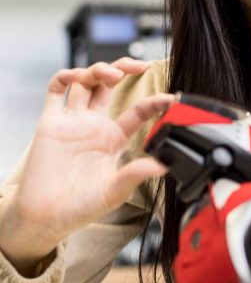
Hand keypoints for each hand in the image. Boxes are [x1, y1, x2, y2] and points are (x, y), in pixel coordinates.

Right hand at [0, 58, 173, 272]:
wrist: (46, 217)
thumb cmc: (82, 206)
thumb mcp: (116, 190)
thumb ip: (136, 173)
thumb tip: (164, 165)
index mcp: (114, 138)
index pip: (138, 111)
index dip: (154, 101)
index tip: (171, 98)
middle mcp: (95, 125)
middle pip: (110, 85)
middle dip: (124, 68)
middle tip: (139, 65)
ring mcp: (73, 121)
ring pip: (86, 82)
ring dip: (99, 70)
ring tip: (113, 74)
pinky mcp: (50, 123)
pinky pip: (55, 91)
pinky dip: (65, 77)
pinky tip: (76, 77)